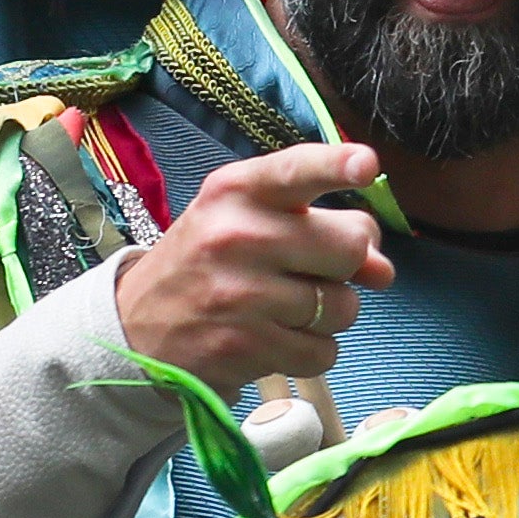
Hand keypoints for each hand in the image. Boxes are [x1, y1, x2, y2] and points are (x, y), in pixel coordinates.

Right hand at [111, 142, 395, 390]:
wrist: (136, 326)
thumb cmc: (210, 263)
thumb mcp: (248, 223)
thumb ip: (320, 229)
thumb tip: (382, 271)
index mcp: (236, 191)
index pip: (296, 170)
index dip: (337, 166)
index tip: (367, 165)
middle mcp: (236, 236)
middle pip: (349, 248)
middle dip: (347, 265)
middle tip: (314, 270)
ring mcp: (239, 294)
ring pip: (344, 306)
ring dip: (329, 313)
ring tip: (284, 307)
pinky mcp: (244, 347)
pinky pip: (324, 352)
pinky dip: (311, 351)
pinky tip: (276, 338)